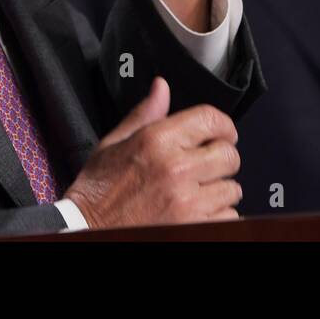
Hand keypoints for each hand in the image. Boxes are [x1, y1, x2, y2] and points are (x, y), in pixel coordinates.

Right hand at [63, 77, 241, 228]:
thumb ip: (145, 114)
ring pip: (232, 189)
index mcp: (157, 142)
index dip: (222, 125)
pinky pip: (228, 217)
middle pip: (229, 155)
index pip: (211, 120)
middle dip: (222, 158)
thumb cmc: (98, 192)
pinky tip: (197, 212)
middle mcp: (176, 170)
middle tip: (207, 165)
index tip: (223, 133)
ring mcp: (188, 203)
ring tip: (197, 192)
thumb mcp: (114, 143)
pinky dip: (218, 216)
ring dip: (219, 190)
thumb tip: (161, 88)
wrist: (87, 230)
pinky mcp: (194, 228)